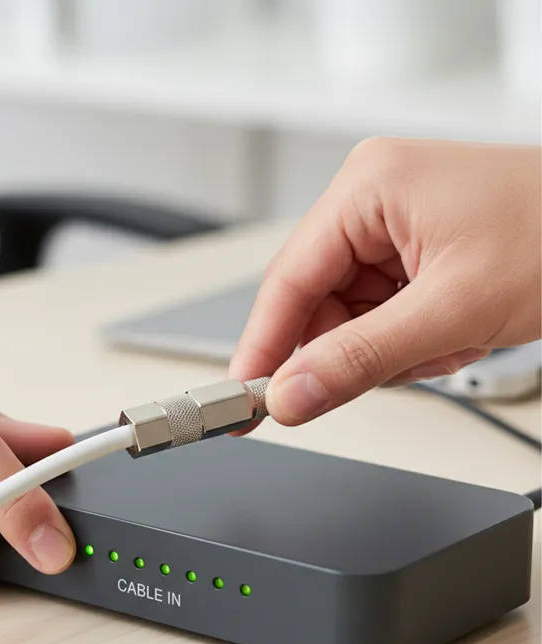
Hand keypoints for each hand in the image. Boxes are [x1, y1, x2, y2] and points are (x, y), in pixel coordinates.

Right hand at [230, 138, 540, 424]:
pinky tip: (455, 331)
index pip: (287, 281)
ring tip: (449, 339)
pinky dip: (412, 340)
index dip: (262, 347)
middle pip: (317, 304)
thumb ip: (360, 359)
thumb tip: (290, 395)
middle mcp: (371, 202)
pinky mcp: (413, 252)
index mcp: (366, 188)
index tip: (243, 401)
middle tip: (382, 375)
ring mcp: (392, 228)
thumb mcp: (452, 309)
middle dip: (350, 349)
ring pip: (351, 318)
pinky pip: (381, 316)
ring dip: (391, 348)